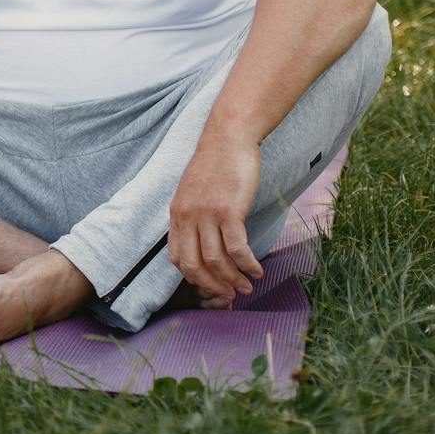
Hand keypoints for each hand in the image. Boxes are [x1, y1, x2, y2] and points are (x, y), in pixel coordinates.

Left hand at [167, 133, 264, 300]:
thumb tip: (202, 240)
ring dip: (233, 279)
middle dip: (212, 286)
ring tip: (247, 287)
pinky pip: (237, 248)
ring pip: (216, 261)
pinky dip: (247, 264)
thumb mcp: (193, 192)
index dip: (194, 278)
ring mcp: (206, 214)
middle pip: (194, 266)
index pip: (177, 258)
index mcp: (177, 214)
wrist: (228, 137)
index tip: (211, 286)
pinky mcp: (229, 211)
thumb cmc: (215, 164)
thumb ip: (193, 216)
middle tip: (230, 296)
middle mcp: (187, 217)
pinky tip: (257, 270)